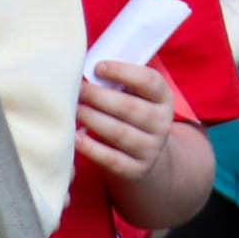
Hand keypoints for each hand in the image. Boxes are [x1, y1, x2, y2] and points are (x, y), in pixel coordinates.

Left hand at [76, 60, 173, 183]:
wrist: (144, 156)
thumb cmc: (130, 115)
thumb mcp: (136, 96)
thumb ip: (121, 82)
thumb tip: (89, 67)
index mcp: (164, 98)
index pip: (149, 81)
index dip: (123, 72)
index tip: (98, 67)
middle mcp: (162, 123)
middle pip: (130, 108)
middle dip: (99, 97)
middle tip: (77, 90)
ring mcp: (151, 149)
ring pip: (120, 133)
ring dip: (93, 120)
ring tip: (74, 111)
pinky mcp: (136, 170)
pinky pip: (112, 159)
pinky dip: (92, 148)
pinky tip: (75, 138)